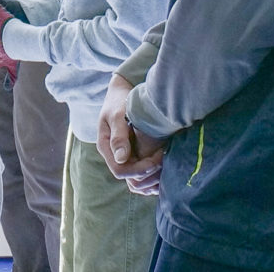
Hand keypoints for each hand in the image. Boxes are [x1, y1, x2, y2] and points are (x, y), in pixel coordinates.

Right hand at [97, 75, 165, 191]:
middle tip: (165, 157)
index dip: (139, 170)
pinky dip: (155, 174)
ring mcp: (124, 156)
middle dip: (148, 173)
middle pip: (130, 178)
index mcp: (106, 147)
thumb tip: (121, 158)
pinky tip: (166, 165)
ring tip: (167, 162)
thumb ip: (118, 136)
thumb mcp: (117, 115)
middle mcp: (114, 155)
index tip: (156, 159)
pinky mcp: (133, 155)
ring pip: (137, 180)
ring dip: (153, 176)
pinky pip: (143, 174)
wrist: (122, 93)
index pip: (120, 171)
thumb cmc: (119, 101)